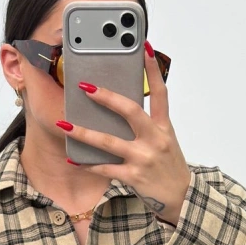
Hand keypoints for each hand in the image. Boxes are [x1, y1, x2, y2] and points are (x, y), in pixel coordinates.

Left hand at [59, 41, 191, 225]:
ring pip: (109, 141)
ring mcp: (143, 158)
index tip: (144, 47)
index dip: (152, 69)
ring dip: (84, 132)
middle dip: (107, 97)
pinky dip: (88, 163)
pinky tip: (74, 158)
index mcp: (163, 126)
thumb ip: (148, 123)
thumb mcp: (165, 139)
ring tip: (65, 124)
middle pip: (130, 111)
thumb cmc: (169, 165)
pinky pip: (106, 168)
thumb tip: (121, 105)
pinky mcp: (134, 176)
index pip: (160, 92)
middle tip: (85, 86)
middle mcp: (154, 139)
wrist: (181, 197)